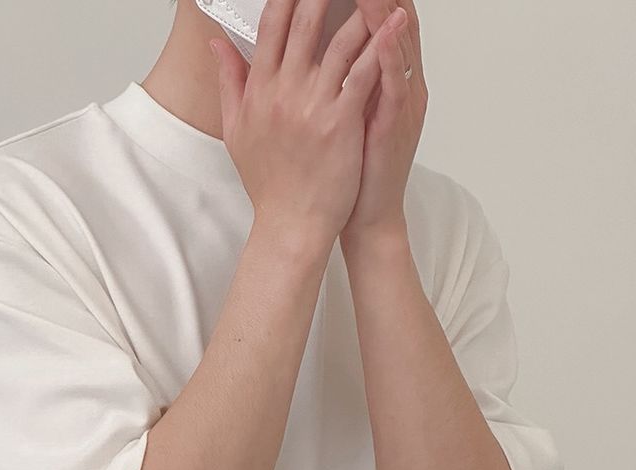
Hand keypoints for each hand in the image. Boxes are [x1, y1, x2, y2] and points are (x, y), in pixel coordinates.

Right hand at [211, 0, 409, 248]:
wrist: (290, 225)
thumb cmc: (269, 183)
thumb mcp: (236, 131)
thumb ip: (230, 82)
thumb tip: (218, 44)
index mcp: (259, 90)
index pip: (272, 25)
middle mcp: (283, 92)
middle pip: (304, 21)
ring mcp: (313, 106)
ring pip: (341, 40)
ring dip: (361, 9)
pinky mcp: (340, 122)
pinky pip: (365, 72)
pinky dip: (382, 45)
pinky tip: (396, 23)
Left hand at [339, 0, 426, 248]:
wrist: (361, 217)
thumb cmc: (345, 171)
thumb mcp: (335, 113)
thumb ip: (328, 76)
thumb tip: (302, 46)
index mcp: (377, 77)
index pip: (374, 19)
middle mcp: (395, 81)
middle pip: (393, 18)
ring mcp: (398, 101)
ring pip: (399, 42)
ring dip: (386, 10)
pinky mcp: (394, 124)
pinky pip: (396, 83)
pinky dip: (392, 54)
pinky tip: (384, 32)